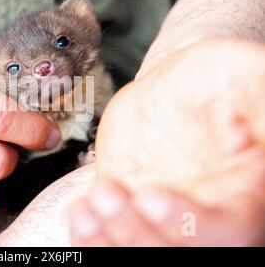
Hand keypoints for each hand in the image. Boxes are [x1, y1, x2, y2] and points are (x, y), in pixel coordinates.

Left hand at [70, 37, 264, 245]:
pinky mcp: (128, 212)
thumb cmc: (212, 80)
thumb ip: (260, 104)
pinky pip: (110, 240)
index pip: (229, 232)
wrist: (169, 91)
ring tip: (84, 211)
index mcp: (245, 196)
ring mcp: (161, 218)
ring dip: (107, 240)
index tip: (151, 196)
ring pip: (139, 249)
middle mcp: (203, 216)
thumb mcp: (243, 77)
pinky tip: (80, 216)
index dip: (189, 224)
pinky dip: (91, 238)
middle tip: (106, 197)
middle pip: (175, 250)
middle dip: (136, 233)